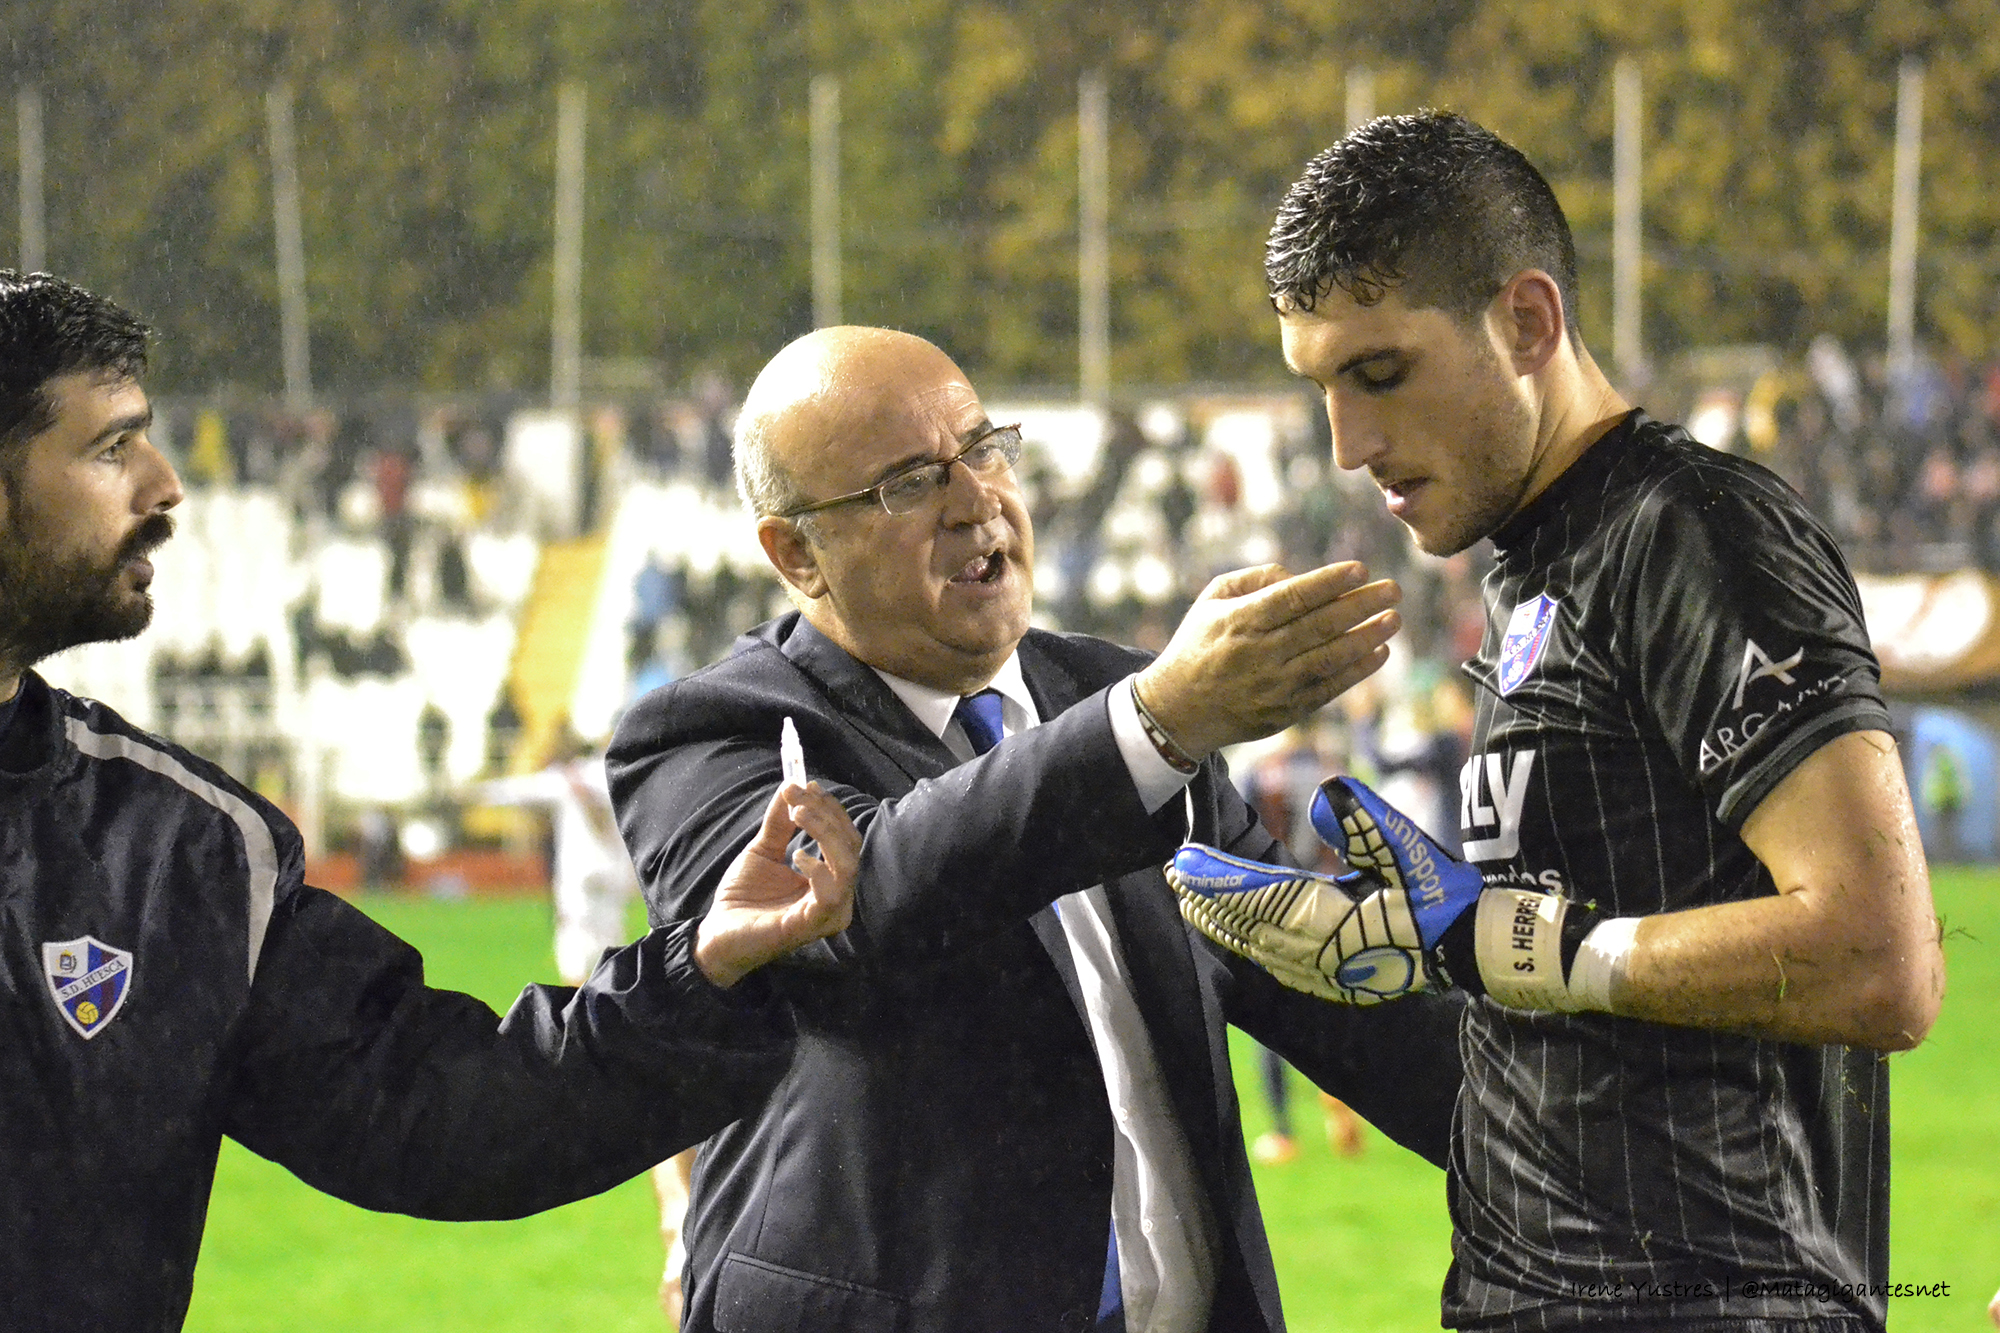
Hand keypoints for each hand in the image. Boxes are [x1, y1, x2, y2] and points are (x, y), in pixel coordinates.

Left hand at [694, 781, 858, 986]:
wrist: (717, 934)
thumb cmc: (743, 898)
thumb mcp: (763, 851)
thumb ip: (779, 823)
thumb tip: (791, 784)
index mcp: (829, 879)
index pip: (845, 837)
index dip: (829, 808)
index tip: (806, 783)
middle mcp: (836, 897)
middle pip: (851, 846)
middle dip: (826, 813)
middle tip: (797, 794)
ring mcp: (826, 914)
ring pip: (848, 866)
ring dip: (825, 832)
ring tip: (797, 813)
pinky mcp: (810, 927)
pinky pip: (830, 895)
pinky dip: (818, 869)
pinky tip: (797, 855)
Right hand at [1135, 562, 1399, 759]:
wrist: (1178, 709)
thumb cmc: (1200, 644)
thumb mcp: (1212, 600)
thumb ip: (1254, 579)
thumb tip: (1298, 575)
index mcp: (1239, 622)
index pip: (1292, 598)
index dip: (1328, 583)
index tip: (1360, 569)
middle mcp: (1259, 654)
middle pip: (1318, 626)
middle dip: (1360, 606)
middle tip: (1393, 590)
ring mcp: (1274, 687)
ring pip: (1329, 659)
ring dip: (1366, 638)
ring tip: (1394, 619)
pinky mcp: (1285, 712)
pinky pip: (1328, 689)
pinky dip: (1356, 671)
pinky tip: (1378, 652)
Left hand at [1167, 776, 1485, 1002]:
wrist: (1472, 948)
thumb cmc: (1440, 893)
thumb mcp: (1408, 847)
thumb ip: (1366, 820)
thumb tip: (1324, 795)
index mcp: (1333, 919)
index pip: (1260, 896)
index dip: (1219, 879)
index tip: (1184, 861)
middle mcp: (1320, 952)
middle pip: (1249, 924)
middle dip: (1209, 898)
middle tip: (1176, 873)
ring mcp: (1325, 972)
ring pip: (1257, 946)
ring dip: (1222, 922)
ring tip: (1191, 900)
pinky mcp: (1333, 981)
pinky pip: (1276, 963)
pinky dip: (1248, 943)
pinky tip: (1236, 932)